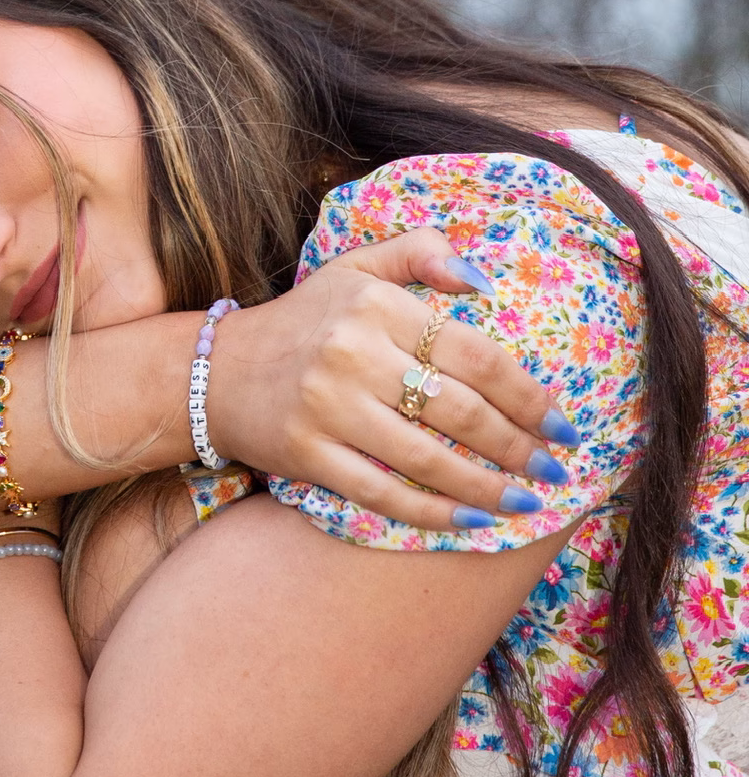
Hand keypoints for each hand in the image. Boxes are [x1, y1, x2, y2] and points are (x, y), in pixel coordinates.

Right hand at [207, 229, 570, 529]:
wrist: (211, 372)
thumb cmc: (302, 322)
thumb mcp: (355, 269)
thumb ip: (420, 253)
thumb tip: (486, 280)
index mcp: (375, 306)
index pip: (474, 353)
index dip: (528, 394)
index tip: (564, 423)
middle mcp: (353, 354)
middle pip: (459, 409)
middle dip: (519, 446)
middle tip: (556, 470)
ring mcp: (327, 407)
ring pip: (426, 457)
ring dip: (487, 487)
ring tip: (527, 502)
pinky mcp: (306, 454)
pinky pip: (382, 492)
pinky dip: (433, 512)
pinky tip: (472, 523)